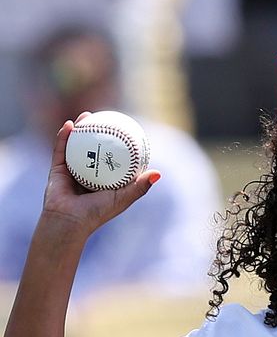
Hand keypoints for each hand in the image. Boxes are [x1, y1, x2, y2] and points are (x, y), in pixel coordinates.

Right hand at [44, 118, 159, 237]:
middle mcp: (89, 174)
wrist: (68, 221)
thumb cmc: (97, 212)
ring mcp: (72, 170)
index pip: (115, 159)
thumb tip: (158, 173)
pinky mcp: (57, 169)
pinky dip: (64, 136)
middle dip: (101, 132)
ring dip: (81, 128)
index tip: (128, 131)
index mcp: (105, 180)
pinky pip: (61, 149)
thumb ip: (140, 187)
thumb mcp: (123, 198)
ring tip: (87, 115)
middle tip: (108, 118)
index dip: (122, 145)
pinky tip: (69, 124)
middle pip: (96, 148)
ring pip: (77, 145)